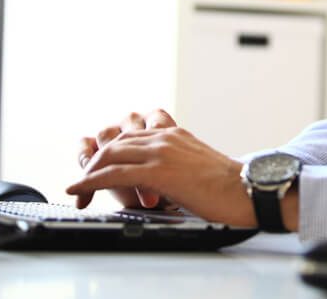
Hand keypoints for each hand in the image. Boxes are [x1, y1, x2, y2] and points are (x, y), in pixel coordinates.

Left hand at [66, 126, 257, 227]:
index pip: (130, 136)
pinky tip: (79, 191)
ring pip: (110, 155)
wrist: (247, 190)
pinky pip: (114, 173)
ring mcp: (161, 151)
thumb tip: (166, 181)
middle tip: (84, 182)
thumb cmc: (229, 186)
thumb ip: (178, 164)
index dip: (110, 152)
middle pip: (115, 142)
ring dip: (89, 173)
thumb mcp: (198, 166)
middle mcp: (165, 137)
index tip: (99, 169)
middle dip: (94, 162)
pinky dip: (90, 182)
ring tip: (79, 190)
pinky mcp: (158, 171)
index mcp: (174, 134)